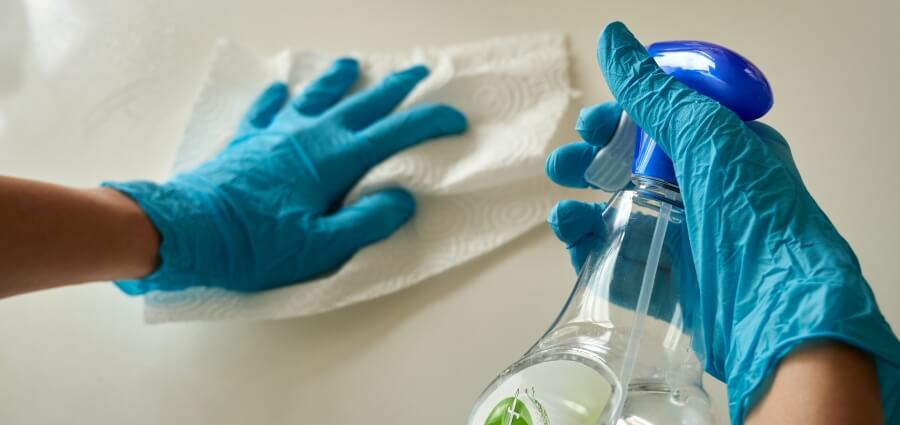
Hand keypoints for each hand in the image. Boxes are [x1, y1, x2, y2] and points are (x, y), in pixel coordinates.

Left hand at [104, 58, 466, 293]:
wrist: (187, 230)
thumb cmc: (254, 245)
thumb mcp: (320, 247)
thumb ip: (365, 222)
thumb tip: (401, 200)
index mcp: (334, 161)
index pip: (394, 133)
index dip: (428, 122)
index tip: (454, 117)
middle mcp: (310, 136)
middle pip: (362, 104)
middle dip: (395, 87)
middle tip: (419, 71)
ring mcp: (276, 133)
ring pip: (316, 97)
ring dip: (338, 80)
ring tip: (352, 64)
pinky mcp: (248, 141)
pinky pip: (268, 110)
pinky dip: (278, 99)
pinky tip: (281, 90)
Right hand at [545, 22, 898, 423]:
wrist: (778, 314)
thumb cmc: (755, 217)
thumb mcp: (706, 136)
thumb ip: (653, 93)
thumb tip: (612, 37)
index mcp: (723, 154)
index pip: (661, 126)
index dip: (620, 121)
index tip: (591, 124)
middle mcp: (704, 197)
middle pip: (632, 173)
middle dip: (590, 166)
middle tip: (562, 166)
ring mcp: (686, 245)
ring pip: (619, 221)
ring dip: (583, 212)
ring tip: (563, 215)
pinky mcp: (669, 290)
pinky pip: (619, 266)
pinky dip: (591, 254)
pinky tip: (575, 243)